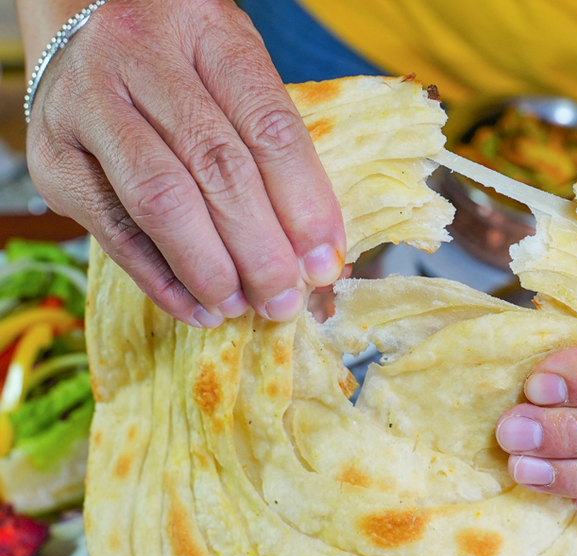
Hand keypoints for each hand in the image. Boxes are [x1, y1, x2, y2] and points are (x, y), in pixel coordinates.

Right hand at [25, 0, 345, 326]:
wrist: (80, 24)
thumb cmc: (181, 62)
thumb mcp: (234, 73)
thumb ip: (274, 148)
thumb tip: (319, 251)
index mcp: (209, 30)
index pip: (269, 127)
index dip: (304, 203)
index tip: (324, 262)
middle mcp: (141, 56)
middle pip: (216, 167)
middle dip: (260, 249)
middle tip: (285, 299)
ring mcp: (87, 103)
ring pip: (160, 200)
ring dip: (210, 268)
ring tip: (244, 306)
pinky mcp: (54, 155)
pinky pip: (113, 230)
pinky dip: (160, 279)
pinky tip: (197, 307)